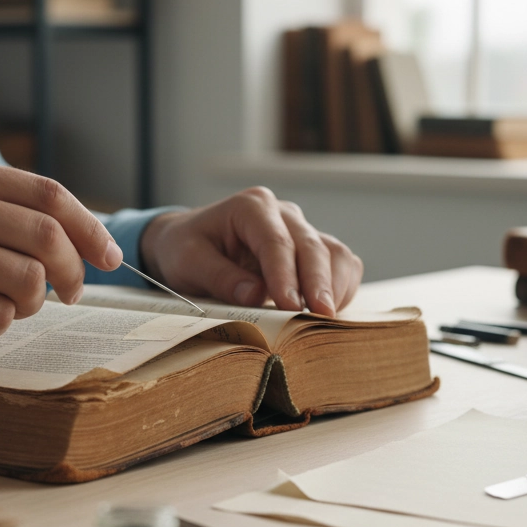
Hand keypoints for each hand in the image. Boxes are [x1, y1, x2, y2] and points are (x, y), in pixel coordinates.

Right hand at [0, 153, 120, 357]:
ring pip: (29, 279)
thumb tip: (71, 237)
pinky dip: (0, 325)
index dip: (90, 227)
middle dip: (73, 271)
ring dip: (32, 303)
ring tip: (9, 306)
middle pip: (48, 235)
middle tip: (71, 294)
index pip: (48, 193)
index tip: (109, 256)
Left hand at [139, 187, 362, 316]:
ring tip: (325, 320)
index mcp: (251, 207)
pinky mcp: (313, 248)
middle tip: (320, 317)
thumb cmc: (186, 249)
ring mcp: (301, 229)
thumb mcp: (187, 262)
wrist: (190, 242)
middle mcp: (283, 213)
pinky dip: (341, 287)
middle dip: (318, 284)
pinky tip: (329, 312)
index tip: (291, 306)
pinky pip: (340, 263)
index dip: (286, 275)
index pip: (276, 241)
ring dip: (334, 287)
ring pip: (334, 253)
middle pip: (312, 246)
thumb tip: (255, 296)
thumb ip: (219, 277)